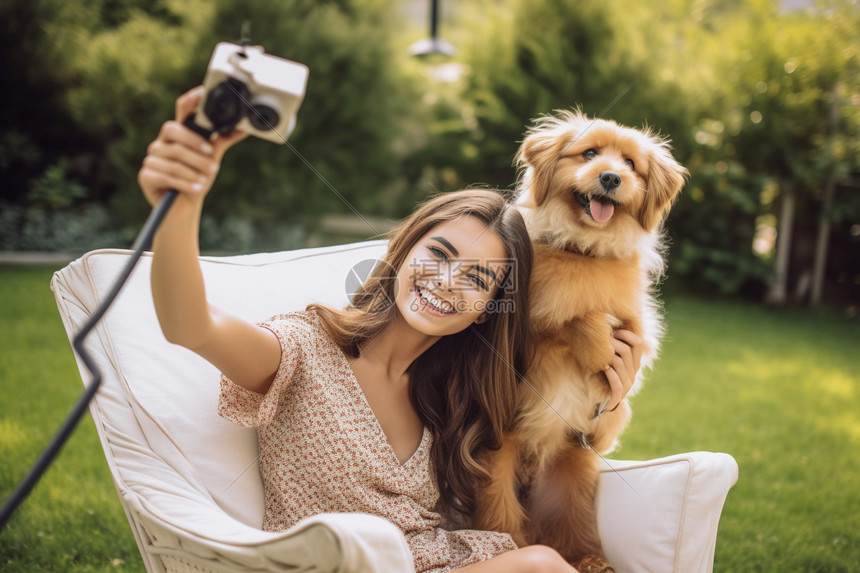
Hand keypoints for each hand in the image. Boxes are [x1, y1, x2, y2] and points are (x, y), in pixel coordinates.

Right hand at [137, 86, 247, 222]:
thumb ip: (222, 141)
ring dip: (194, 169)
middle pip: (173, 130)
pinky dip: (184, 182)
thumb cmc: (197, 179)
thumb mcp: (212, 159)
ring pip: (173, 156)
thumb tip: (243, 128)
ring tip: (205, 179)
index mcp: (178, 135)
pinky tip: (196, 188)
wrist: (185, 207)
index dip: (190, 100)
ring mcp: (151, 158)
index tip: (202, 94)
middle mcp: (162, 143)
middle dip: (195, 145)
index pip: (181, 110)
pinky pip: (166, 175)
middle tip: (213, 161)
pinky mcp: (145, 176)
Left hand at [603, 329, 643, 412]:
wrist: (601, 398)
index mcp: (634, 361)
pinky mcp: (619, 394)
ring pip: (619, 363)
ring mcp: (627, 383)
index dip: (626, 334)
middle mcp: (633, 371)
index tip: (614, 331)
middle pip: (626, 350)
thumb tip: (614, 323)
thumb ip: (614, 342)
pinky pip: (616, 382)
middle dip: (612, 343)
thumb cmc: (603, 373)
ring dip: (607, 356)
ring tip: (599, 355)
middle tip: (602, 342)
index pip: (638, 342)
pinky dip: (609, 373)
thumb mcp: (609, 355)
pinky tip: (603, 368)